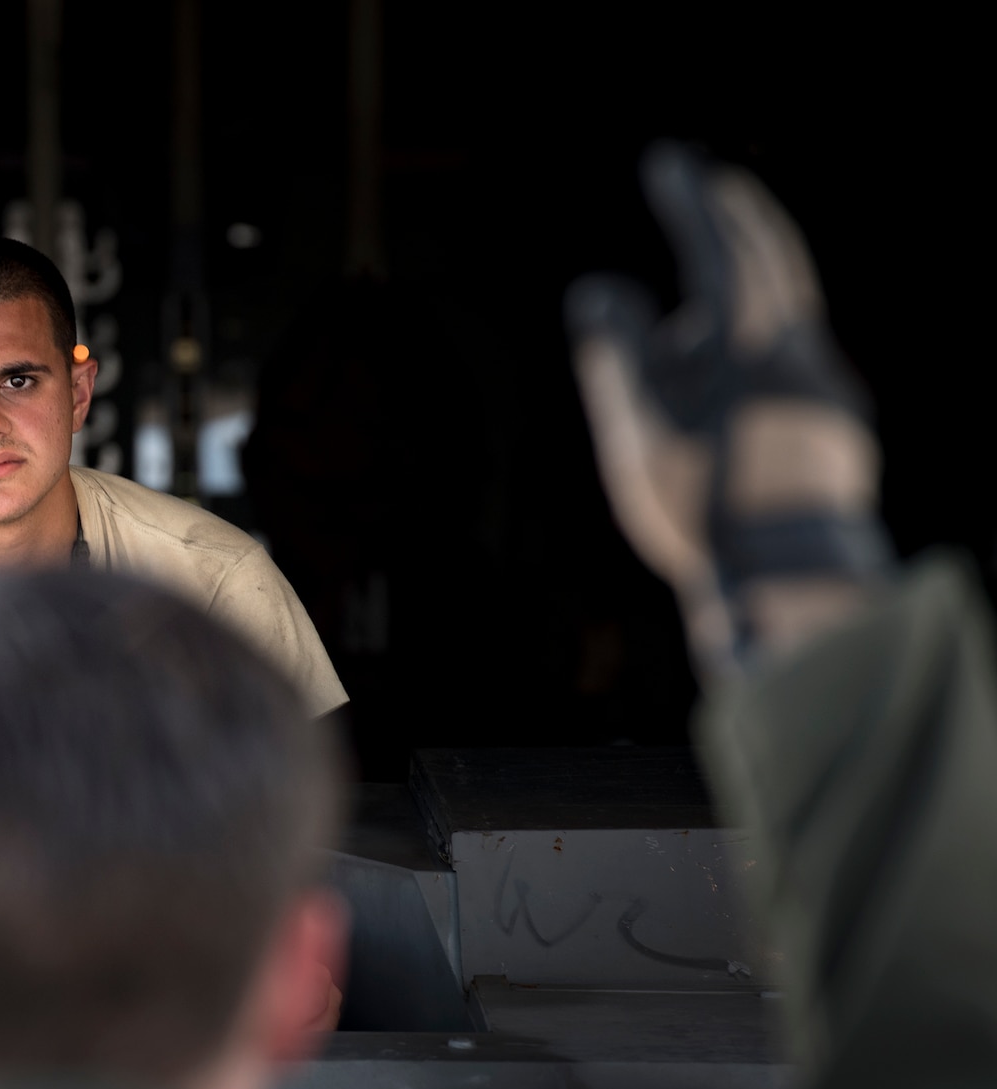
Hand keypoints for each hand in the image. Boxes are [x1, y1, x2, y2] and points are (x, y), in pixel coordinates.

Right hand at [566, 143, 888, 677]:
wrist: (792, 579)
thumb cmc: (702, 508)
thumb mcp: (636, 431)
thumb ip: (614, 352)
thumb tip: (597, 287)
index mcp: (747, 341)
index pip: (715, 247)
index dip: (687, 201)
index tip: (666, 161)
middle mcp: (799, 351)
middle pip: (773, 260)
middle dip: (737, 216)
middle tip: (709, 185)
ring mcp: (827, 387)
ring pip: (786, 315)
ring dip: (747, 287)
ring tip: (698, 306)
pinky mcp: (839, 426)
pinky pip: (797, 361)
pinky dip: (765, 342)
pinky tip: (742, 379)